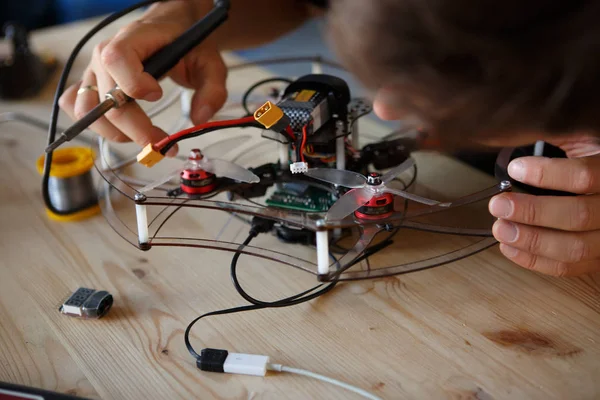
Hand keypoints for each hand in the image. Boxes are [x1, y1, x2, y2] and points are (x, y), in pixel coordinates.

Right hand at [58, 2, 227, 152]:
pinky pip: (75, 106)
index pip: (116, 59)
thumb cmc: (186, 44)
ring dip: (116, 133)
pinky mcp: (91, 84)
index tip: (158, 95)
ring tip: (144, 136)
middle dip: (137, 130)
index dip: (134, 84)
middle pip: (106, 100)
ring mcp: (94, 70)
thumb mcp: (210, 62)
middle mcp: (104, 54)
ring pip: (87, 110)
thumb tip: (199, 119)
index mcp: (133, 39)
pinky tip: (122, 129)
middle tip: (165, 144)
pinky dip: (95, 124)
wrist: (172, 30)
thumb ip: (212, 90)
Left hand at [489, 136, 599, 275]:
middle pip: (578, 216)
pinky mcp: (596, 260)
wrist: (599, 192)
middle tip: (497, 204)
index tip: (514, 169)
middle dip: (532, 212)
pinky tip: (508, 246)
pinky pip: (568, 267)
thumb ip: (555, 142)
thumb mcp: (580, 143)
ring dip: (530, 240)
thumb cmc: (586, 162)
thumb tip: (512, 142)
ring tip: (500, 228)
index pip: (585, 177)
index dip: (547, 174)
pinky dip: (534, 260)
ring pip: (574, 248)